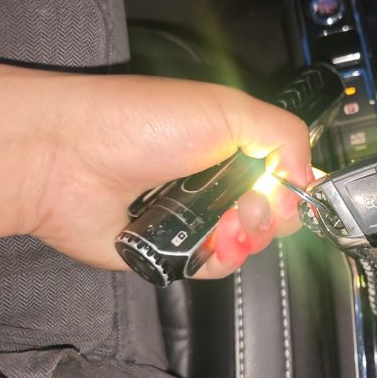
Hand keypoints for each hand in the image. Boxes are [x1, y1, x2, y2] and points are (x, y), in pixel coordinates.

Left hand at [0, 64, 311, 277]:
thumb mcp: (229, 110)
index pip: (285, 174)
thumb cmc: (140, 123)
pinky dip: (218, 259)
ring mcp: (195, 217)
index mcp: (233, 144)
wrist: (68, 159)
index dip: (296, 188)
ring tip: (223, 221)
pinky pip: (214, 267)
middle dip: (272, 214)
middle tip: (248, 201)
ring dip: (245, 237)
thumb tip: (308, 177)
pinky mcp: (172, 250)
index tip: (292, 190)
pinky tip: (207, 242)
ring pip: (247, 244)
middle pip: (272, 214)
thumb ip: (285, 136)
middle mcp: (216, 182)